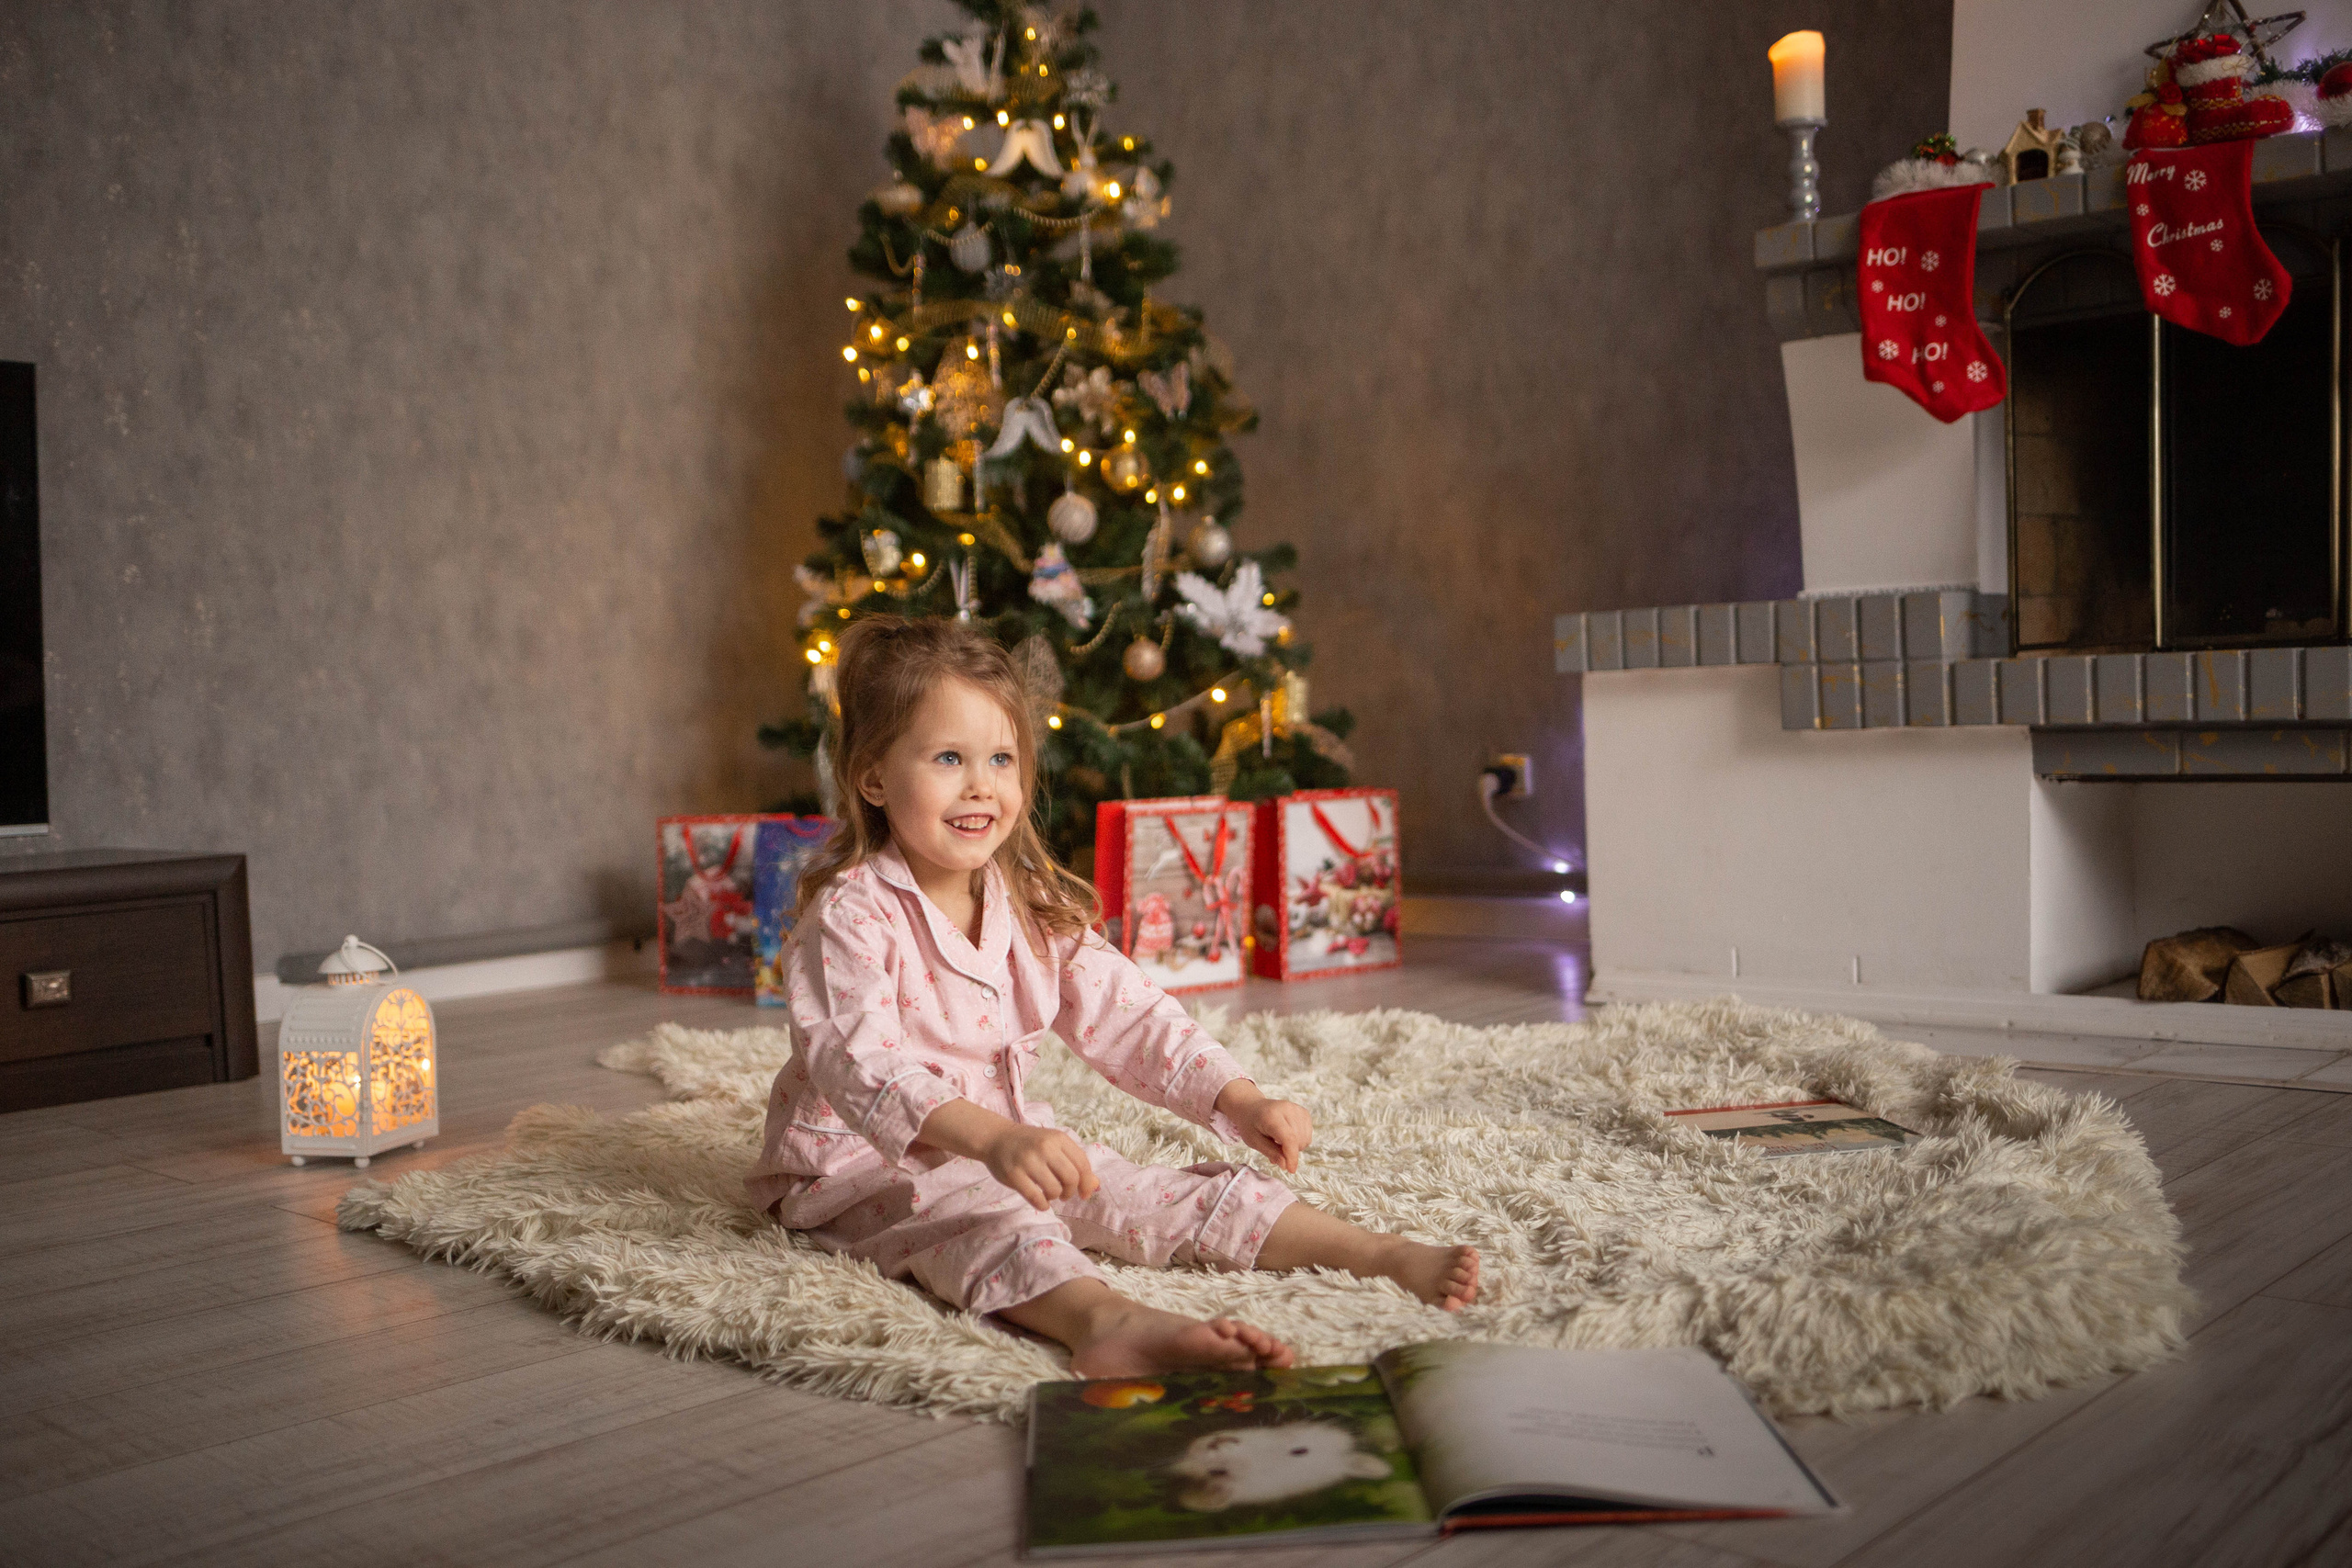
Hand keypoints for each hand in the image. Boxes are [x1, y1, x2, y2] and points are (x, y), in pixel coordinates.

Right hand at [983, 1123, 1100, 1210]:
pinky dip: (1043, 1205)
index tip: (1084, 1194)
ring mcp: (1028, 1161)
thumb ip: (1074, 1162)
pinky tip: (1041, 1202)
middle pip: (1071, 1178)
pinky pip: (1036, 1198)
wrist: (997, 1138)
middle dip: (1071, 1191)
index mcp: (1058, 1138)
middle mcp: (1045, 1147)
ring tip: (1049, 1194)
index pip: (1082, 1164)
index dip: (1086, 1183)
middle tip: (1064, 1194)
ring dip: (1055, 1197)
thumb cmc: (1030, 1144)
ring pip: (1054, 1189)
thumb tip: (1094, 1186)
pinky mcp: (1014, 1175)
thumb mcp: (1054, 1145)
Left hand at [1217, 1079, 1311, 1172]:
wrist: (1252, 1108)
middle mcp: (1287, 1109)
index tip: (1291, 1170)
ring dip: (1295, 1147)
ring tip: (1279, 1141)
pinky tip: (1287, 1136)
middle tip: (1274, 1148)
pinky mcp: (1303, 1112)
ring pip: (1305, 1139)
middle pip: (1298, 1140)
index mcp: (1271, 1116)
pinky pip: (1308, 1135)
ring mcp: (1297, 1109)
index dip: (1292, 1156)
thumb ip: (1271, 1152)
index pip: (1288, 1138)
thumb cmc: (1250, 1126)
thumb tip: (1286, 1165)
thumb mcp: (1254, 1141)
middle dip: (1289, 1152)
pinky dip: (1299, 1141)